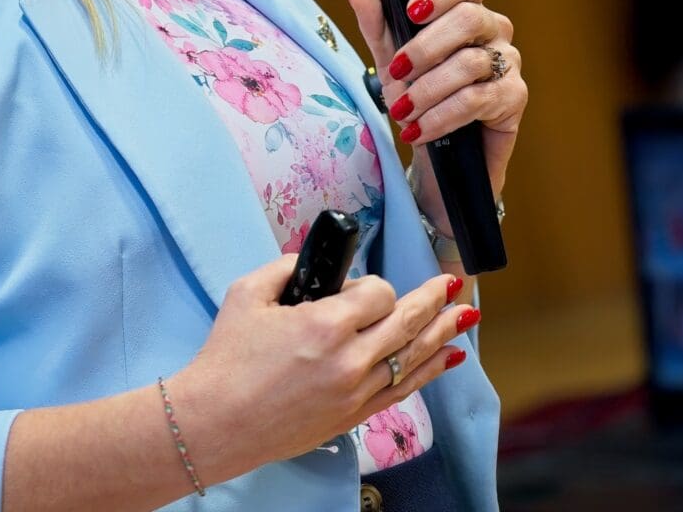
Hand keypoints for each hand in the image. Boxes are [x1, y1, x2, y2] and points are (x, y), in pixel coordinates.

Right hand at [166, 255, 475, 481]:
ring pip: (412, 357)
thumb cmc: (226, 359)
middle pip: (406, 323)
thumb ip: (283, 268)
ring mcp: (355, 393)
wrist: (216, 422)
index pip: (377, 293)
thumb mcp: (246, 294)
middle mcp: (349, 360)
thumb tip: (308, 259)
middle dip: (432, 300)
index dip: (372, 285)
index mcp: (324, 325)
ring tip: (466, 315)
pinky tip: (448, 358)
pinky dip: (429, 371)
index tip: (355, 288)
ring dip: (441, 333)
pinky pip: (402, 390)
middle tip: (451, 283)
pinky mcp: (352, 417)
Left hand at [343, 0, 527, 201]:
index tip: (412, 11)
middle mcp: (494, 31)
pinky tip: (419, 129)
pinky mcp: (514, 97)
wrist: (438, 153)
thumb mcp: (390, 58)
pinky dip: (441, 116)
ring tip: (402, 111)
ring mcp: (508, 62)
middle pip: (469, 18)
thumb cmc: (419, 96)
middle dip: (425, 48)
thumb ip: (376, 22)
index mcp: (468, 10)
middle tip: (397, 72)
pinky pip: (477, 100)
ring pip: (470, 63)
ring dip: (427, 90)